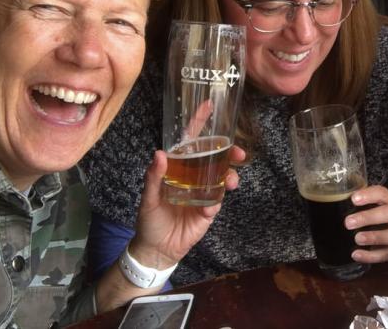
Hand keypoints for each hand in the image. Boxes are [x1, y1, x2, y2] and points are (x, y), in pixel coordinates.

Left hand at [128, 146, 244, 268]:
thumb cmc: (150, 221)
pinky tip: (208, 207)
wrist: (156, 250)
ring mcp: (203, 197)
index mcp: (181, 173)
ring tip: (229, 181)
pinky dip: (214, 202)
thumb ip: (153, 177)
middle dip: (231, 158)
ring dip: (229, 178)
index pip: (197, 154)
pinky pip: (215, 203)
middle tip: (238, 154)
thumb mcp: (148, 198)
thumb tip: (160, 153)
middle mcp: (195, 182)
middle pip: (217, 165)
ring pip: (221, 182)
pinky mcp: (207, 214)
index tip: (221, 136)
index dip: (211, 143)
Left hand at [344, 185, 387, 262]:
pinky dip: (371, 255)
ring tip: (357, 239)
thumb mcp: (363, 206)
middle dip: (369, 217)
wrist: (382, 232)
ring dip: (375, 237)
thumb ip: (354, 204)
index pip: (382, 193)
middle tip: (348, 222)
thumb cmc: (370, 214)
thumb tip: (333, 203)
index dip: (369, 195)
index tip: (353, 199)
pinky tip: (356, 254)